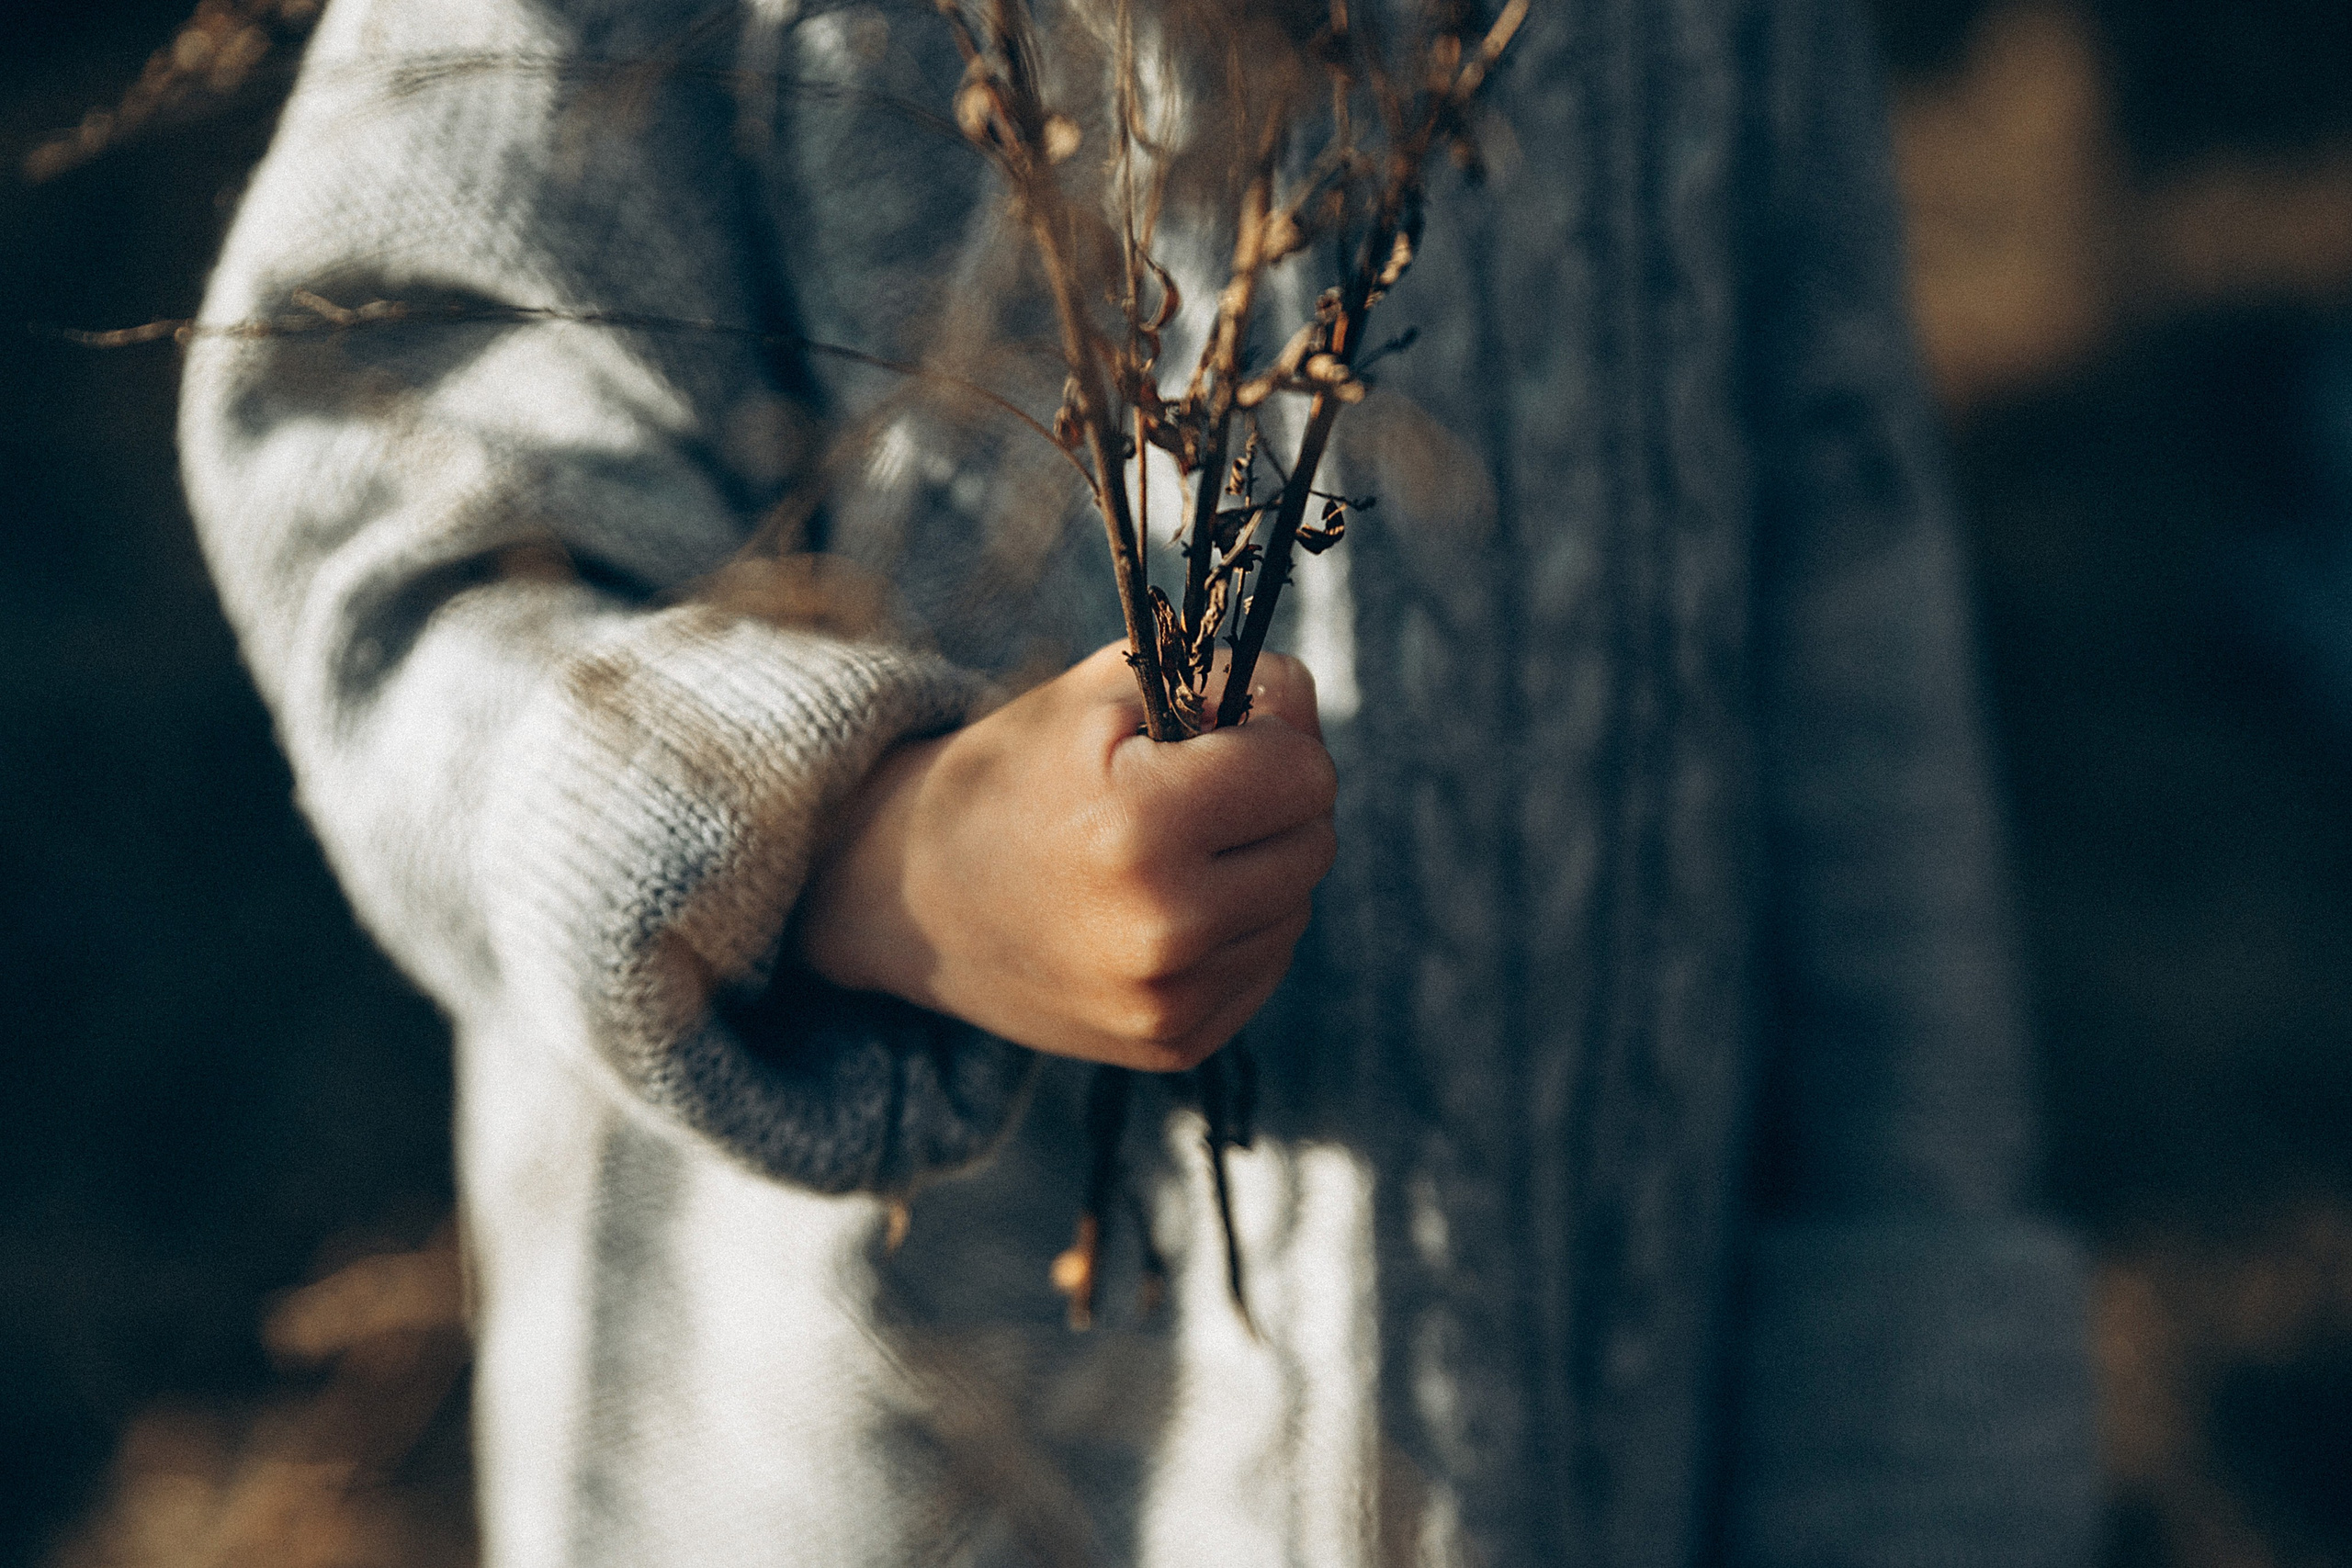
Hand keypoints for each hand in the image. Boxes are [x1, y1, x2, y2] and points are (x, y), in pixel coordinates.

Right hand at [794, 641, 1335, 1070]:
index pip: (1304, 772)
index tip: (1221, 727)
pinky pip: (1265, 964)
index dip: (1272, 733)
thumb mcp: (1100, 692)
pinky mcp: (1174, 1045)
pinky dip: (1237, 926)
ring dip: (1259, 866)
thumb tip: (1301, 703)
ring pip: (1297, 906)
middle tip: (1197, 784)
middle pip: (1314, 841)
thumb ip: (1220, 678)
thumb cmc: (1013, 775)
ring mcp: (1169, 1003)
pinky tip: (1168, 904)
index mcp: (1140, 829)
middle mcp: (1163, 932)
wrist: (910, 898)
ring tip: (1171, 848)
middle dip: (1272, 800)